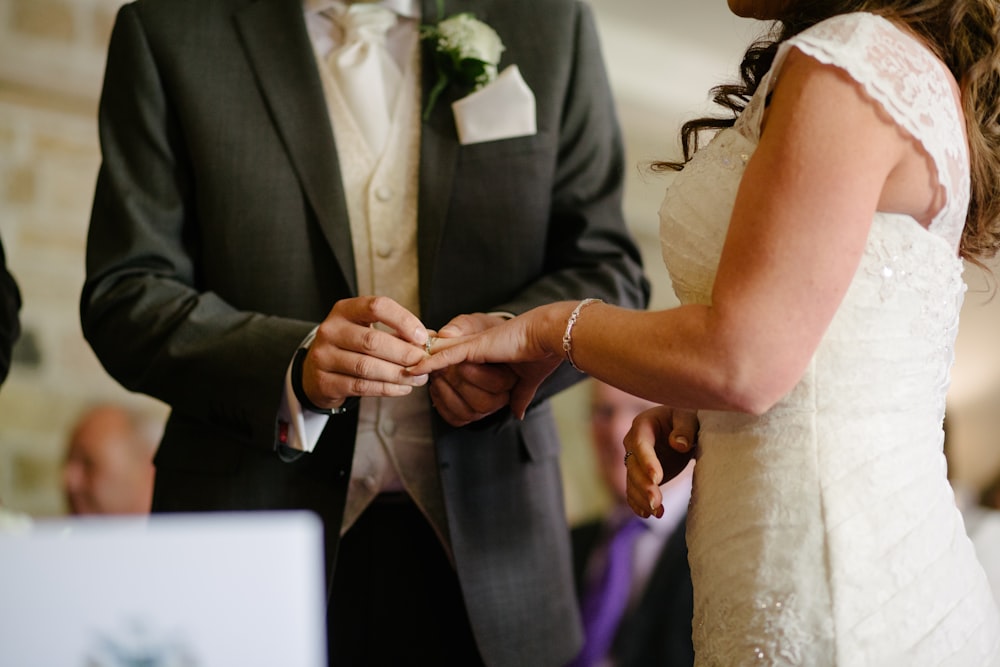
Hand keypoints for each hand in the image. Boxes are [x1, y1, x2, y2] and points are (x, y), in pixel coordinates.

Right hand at [301, 296, 428, 409]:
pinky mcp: (324, 382)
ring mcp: (323, 357)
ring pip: (367, 366)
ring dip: (398, 374)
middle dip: (404, 353)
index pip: (377, 306)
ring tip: (418, 378)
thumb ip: (397, 332)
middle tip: (424, 362)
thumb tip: (431, 339)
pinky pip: (361, 386)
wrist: (316, 370)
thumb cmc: (351, 346)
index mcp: (345, 310)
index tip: (422, 336)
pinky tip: (403, 388)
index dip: (403, 320)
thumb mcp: (367, 328)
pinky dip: (386, 388)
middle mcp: (330, 330)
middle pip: (372, 340)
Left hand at [409, 303, 573, 418]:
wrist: (551, 337)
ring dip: (431, 374)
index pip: (456, 365)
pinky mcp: (474, 348)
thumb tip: (518, 413)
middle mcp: (477, 349)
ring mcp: (474, 348)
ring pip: (443, 364)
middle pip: (444, 366)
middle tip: (412, 375)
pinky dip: (430, 364)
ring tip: (412, 375)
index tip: (428, 381)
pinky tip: (414, 370)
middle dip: (431, 376)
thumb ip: (519, 395)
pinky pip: (446, 357)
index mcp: (488, 357)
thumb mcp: (527, 380)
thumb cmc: (542, 355)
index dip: (441, 375)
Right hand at [624, 406, 697, 518]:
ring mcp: (635, 460)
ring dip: (642, 498)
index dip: (647, 462)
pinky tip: (648, 514)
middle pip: (633, 466)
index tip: (657, 478)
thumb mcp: (689, 417)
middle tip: (656, 502)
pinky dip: (638, 503)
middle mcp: (633, 443)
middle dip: (644, 486)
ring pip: (632, 481)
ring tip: (658, 513)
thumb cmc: (687, 418)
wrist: (684, 426)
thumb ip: (685, 428)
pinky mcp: (640, 475)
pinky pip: (633, 490)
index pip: (641, 444)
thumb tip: (678, 444)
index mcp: (643, 424)